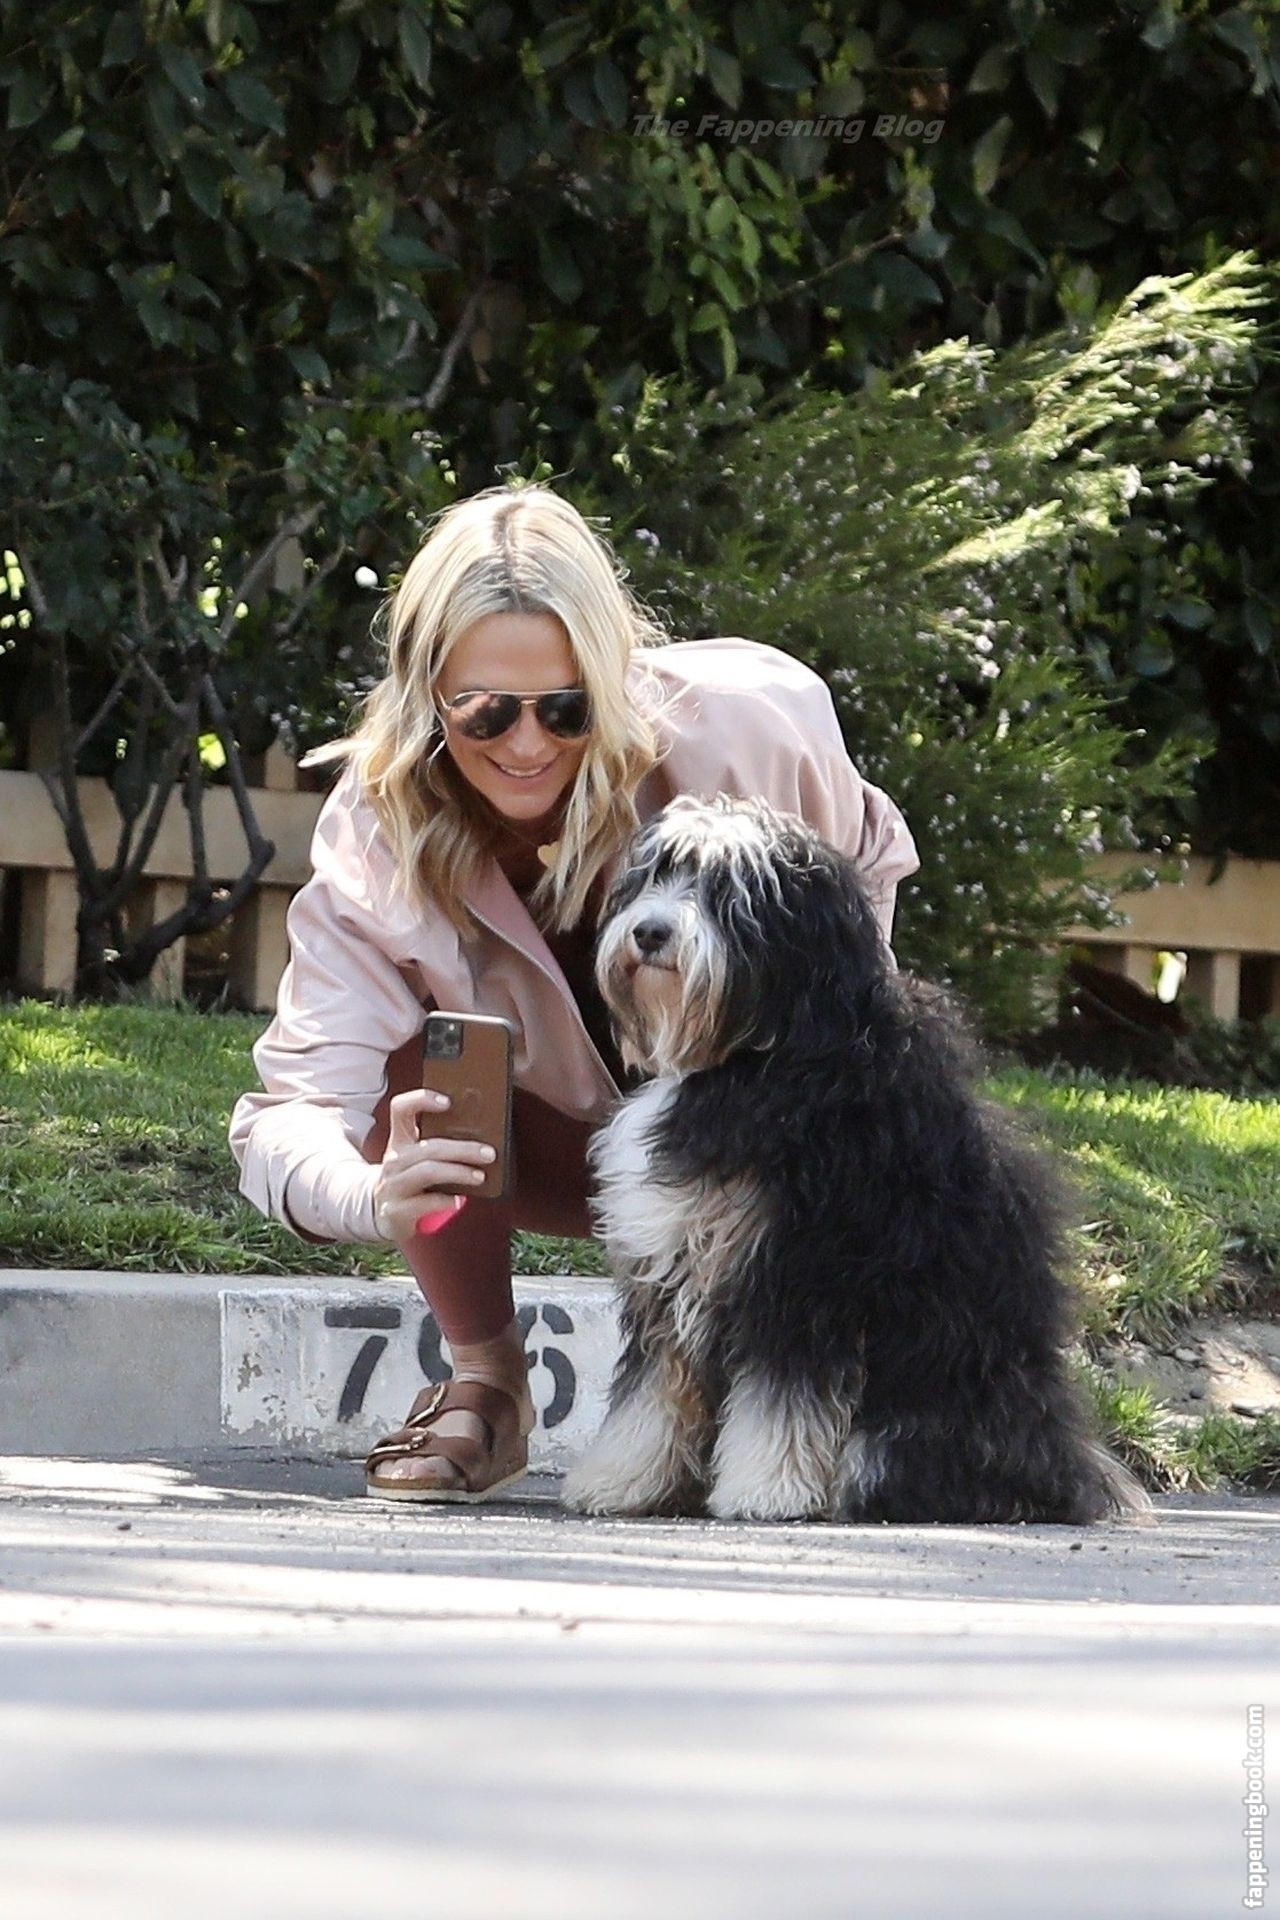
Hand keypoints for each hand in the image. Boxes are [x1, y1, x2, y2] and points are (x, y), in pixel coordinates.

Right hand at [371, 1087, 495, 1242]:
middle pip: (428, 1147)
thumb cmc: (408, 1181)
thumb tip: (481, 1141)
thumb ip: (438, 1148)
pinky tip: (460, 1201)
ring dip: (458, 1172)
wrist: (378, 1212)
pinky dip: (446, 1201)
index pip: (401, 1109)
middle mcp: (394, 1160)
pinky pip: (424, 1202)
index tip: (447, 1102)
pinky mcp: (395, 1210)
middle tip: (488, 1153)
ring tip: (479, 1176)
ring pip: (427, 1171)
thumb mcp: (414, 1159)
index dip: (421, 1100)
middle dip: (462, 1149)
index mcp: (400, 1141)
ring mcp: (392, 1185)